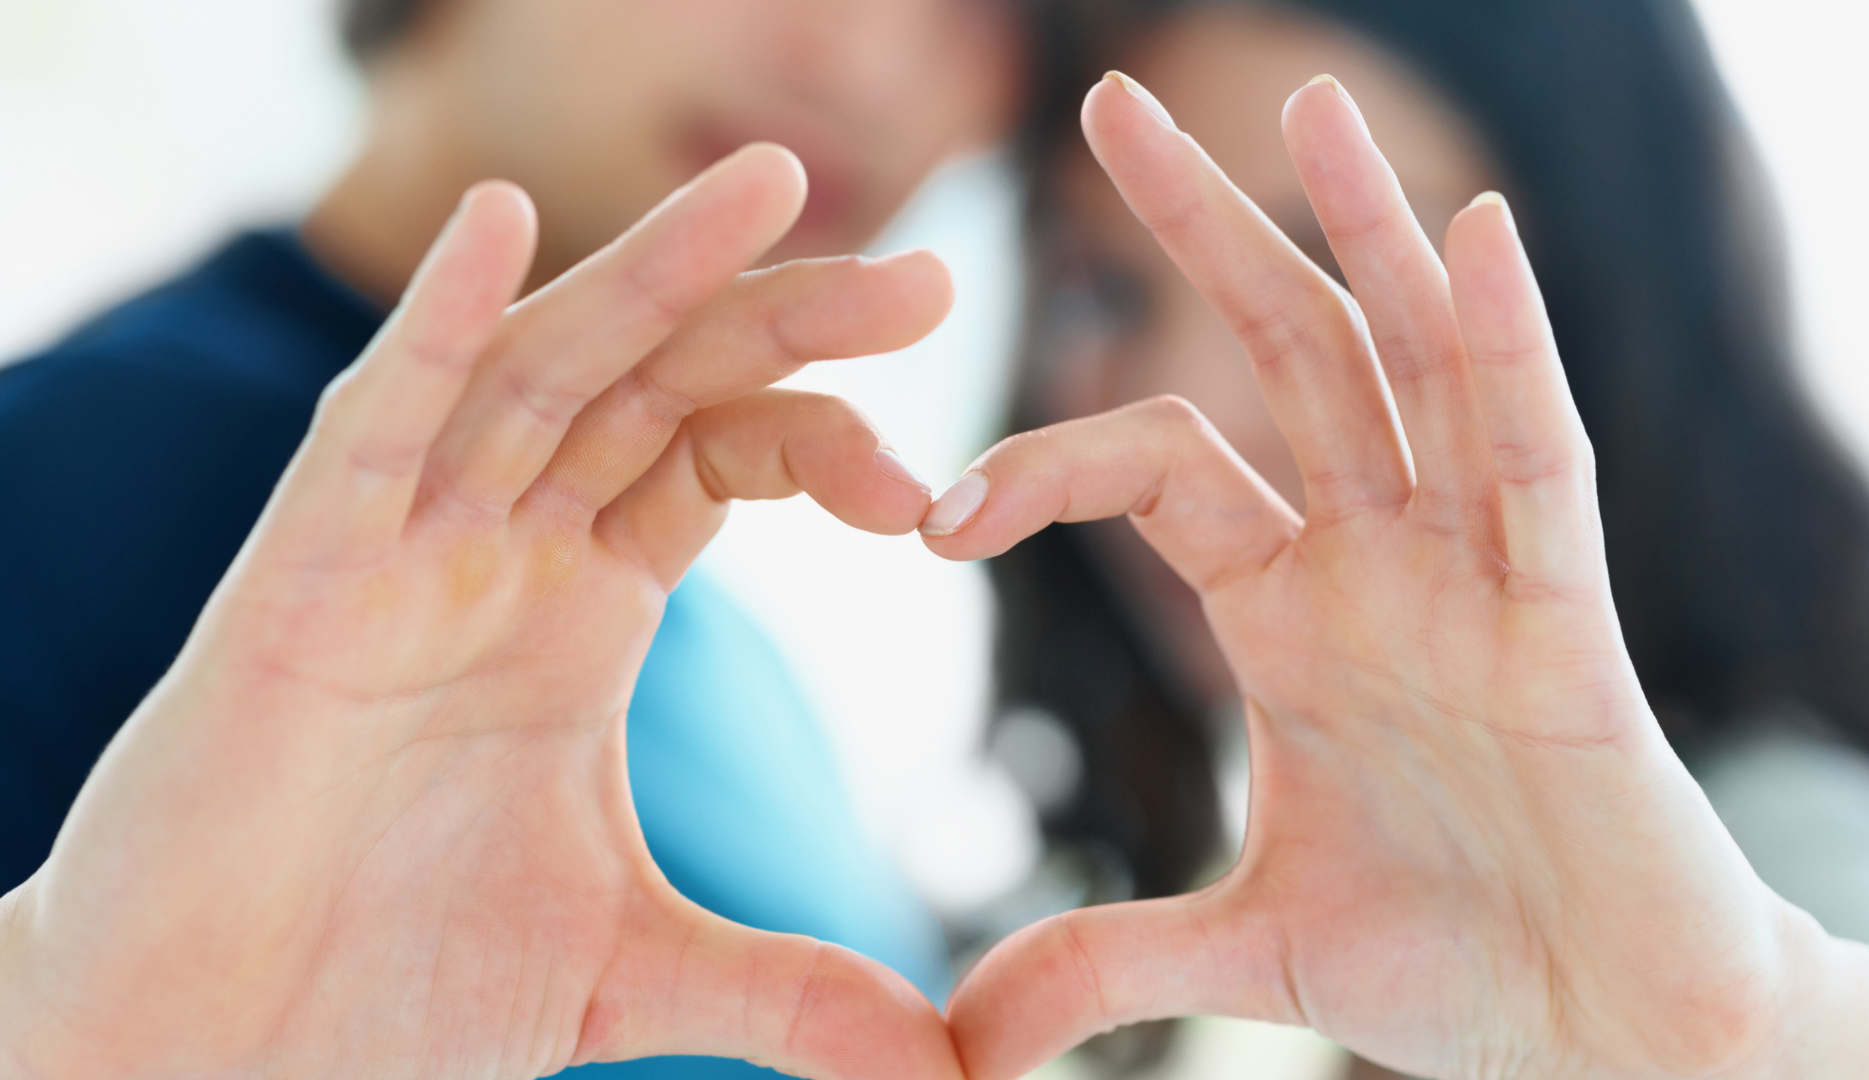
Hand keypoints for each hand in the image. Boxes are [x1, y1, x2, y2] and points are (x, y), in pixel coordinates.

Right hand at [0, 146, 961, 1079]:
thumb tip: (953, 1068)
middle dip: (785, 320)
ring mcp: (400, 553)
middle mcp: (500, 551)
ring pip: (538, 368)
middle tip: (932, 277)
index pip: (719, 456)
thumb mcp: (632, 972)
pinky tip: (501, 224)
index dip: (827, 442)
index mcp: (580, 607)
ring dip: (651, 271)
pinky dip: (433, 324)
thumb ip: (791, 992)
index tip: (935, 502)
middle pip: (656, 384)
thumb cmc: (389, 988)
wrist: (214, 1056)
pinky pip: (371, 428)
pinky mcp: (297, 587)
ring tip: (773, 185)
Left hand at [925, 76, 1868, 1078]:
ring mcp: (1474, 575)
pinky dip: (1506, 348)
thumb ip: (1103, 960)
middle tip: (1114, 103)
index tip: (934, 517)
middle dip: (1206, 229)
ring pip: (1411, 368)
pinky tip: (1475, 235)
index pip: (1156, 469)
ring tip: (1308, 104)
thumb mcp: (1245, 954)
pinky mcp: (1564, 622)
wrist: (1605, 1037)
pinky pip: (1535, 459)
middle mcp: (1379, 561)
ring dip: (1364, 234)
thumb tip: (955, 1037)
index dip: (1045, 467)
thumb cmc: (1453, 965)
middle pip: (1284, 353)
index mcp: (1291, 611)